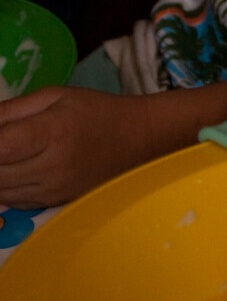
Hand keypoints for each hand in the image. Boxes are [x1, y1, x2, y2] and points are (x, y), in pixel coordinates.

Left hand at [0, 86, 153, 206]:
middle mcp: (52, 168)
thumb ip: (11, 110)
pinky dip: (7, 188)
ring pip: (1, 192)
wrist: (139, 140)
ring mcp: (54, 191)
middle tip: (6, 143)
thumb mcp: (55, 96)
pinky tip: (17, 170)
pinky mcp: (56, 204)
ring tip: (11, 154)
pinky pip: (15, 202)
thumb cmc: (96, 112)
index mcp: (52, 134)